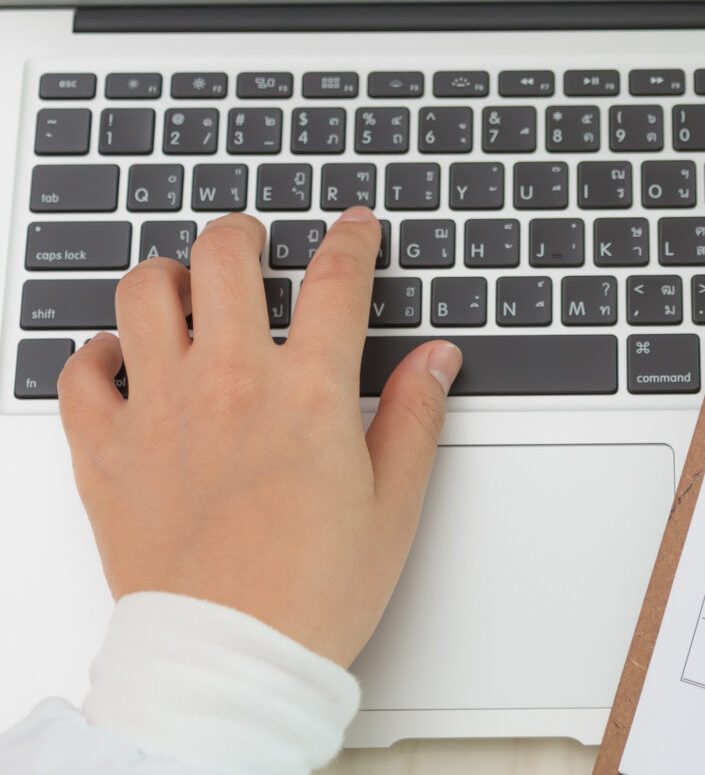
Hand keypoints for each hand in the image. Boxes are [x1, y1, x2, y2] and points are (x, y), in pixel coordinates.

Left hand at [57, 207, 461, 666]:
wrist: (226, 665)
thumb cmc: (311, 592)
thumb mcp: (393, 503)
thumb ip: (416, 416)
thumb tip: (437, 359)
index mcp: (309, 392)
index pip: (337, 278)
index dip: (353, 238)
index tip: (357, 227)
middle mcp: (231, 382)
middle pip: (227, 256)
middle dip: (245, 233)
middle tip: (254, 243)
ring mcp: (161, 410)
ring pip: (144, 292)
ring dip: (169, 276)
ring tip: (187, 288)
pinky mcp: (107, 451)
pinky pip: (80, 372)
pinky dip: (98, 354)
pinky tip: (124, 361)